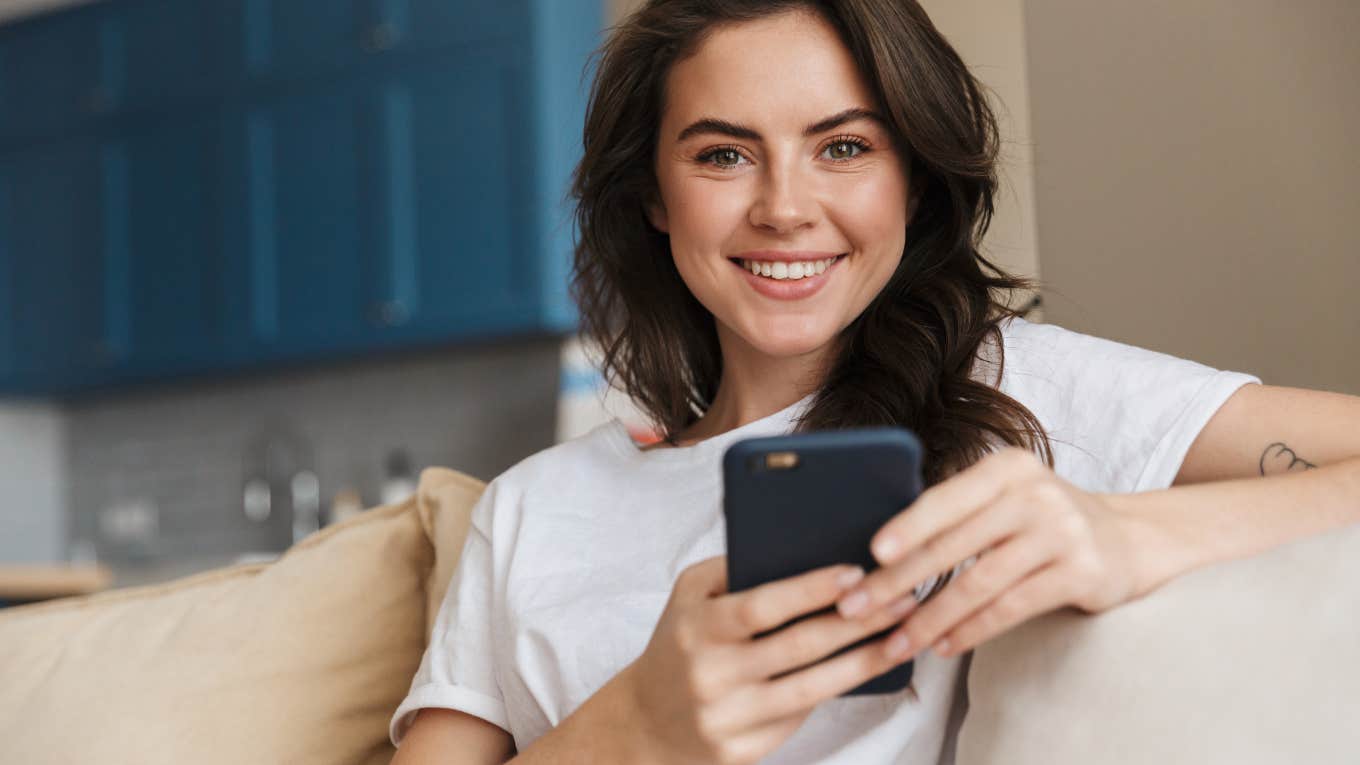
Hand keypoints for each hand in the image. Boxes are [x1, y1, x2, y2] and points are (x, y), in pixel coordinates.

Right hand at [619, 555, 920, 764]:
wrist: (647, 720)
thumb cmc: (680, 642)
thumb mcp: (689, 595)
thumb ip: (734, 567)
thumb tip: (801, 548)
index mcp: (698, 628)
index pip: (762, 606)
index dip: (811, 590)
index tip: (856, 573)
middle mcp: (712, 674)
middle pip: (798, 647)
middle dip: (856, 622)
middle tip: (901, 601)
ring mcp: (727, 717)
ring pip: (811, 689)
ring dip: (863, 663)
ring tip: (900, 639)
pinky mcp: (742, 751)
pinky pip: (800, 718)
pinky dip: (836, 692)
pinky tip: (866, 670)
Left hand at [834, 447, 1145, 662]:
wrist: (1128, 540)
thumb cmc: (1043, 521)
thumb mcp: (1006, 498)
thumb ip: (958, 511)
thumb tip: (878, 548)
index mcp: (1007, 467)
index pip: (945, 499)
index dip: (907, 527)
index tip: (871, 555)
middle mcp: (1035, 494)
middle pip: (954, 544)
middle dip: (899, 581)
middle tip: (857, 608)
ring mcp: (1061, 533)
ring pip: (979, 583)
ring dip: (930, 618)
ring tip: (896, 642)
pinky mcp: (1081, 573)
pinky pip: (1011, 607)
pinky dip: (971, 630)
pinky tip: (943, 645)